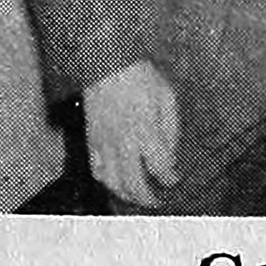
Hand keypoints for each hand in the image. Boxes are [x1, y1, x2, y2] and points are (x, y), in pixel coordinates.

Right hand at [84, 60, 178, 206]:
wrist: (107, 64)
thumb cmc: (141, 77)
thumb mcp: (167, 96)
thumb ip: (171, 129)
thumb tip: (171, 155)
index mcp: (146, 131)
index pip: (160, 167)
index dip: (169, 178)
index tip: (175, 179)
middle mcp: (124, 143)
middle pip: (134, 184)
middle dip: (148, 198)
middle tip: (158, 201)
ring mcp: (104, 144)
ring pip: (113, 183)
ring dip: (126, 195)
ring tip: (138, 197)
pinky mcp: (91, 140)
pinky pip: (96, 171)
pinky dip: (107, 182)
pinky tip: (116, 182)